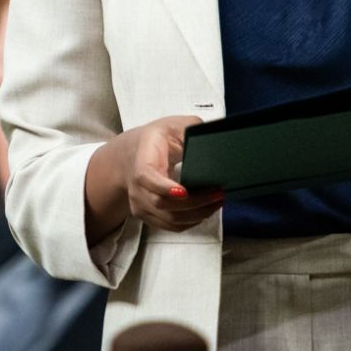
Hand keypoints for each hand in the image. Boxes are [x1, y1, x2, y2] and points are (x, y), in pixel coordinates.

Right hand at [122, 115, 223, 232]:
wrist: (132, 154)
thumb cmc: (158, 139)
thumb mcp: (175, 125)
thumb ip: (193, 128)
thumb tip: (214, 137)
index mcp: (142, 159)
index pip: (146, 177)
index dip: (163, 187)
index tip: (184, 191)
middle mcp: (136, 186)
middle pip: (161, 204)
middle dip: (194, 203)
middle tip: (217, 194)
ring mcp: (140, 203)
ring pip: (168, 219)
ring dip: (196, 214)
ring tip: (216, 202)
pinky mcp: (148, 214)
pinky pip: (170, 226)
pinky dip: (190, 222)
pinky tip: (205, 211)